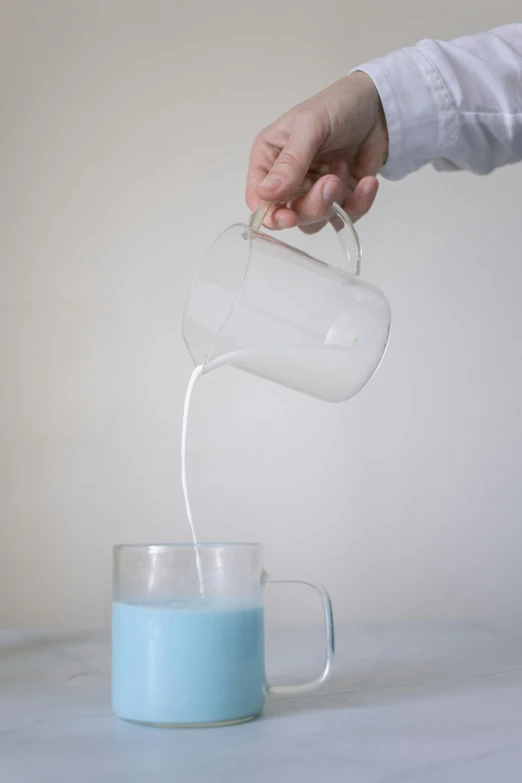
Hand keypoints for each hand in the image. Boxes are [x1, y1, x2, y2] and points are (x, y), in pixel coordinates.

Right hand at [246, 72, 387, 228]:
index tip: (289, 217)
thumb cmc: (338, 105)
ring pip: (314, 221)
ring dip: (333, 203)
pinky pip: (344, 216)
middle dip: (312, 205)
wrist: (381, 106)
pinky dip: (358, 204)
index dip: (270, 214)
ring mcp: (314, 191)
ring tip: (345, 169)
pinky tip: (367, 182)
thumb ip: (290, 162)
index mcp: (269, 159)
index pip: (258, 198)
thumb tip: (264, 193)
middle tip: (332, 182)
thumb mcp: (310, 127)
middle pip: (288, 215)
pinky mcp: (340, 198)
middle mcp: (287, 180)